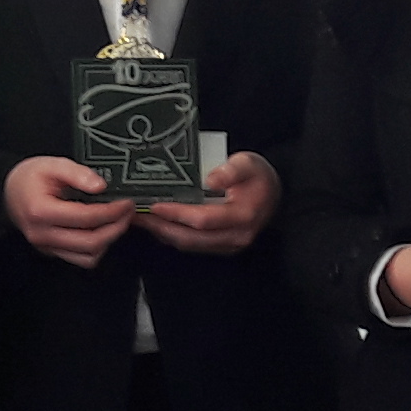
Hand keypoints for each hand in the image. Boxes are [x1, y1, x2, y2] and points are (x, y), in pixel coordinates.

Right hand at [6, 156, 136, 269]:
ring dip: (108, 241)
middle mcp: (43, 234)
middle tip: (128, 213)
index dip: (111, 211)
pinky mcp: (52, 252)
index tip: (125, 203)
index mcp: (41, 211)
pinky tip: (102, 232)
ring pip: (87, 256)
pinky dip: (96, 248)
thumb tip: (100, 186)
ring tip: (117, 222)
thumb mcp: (52, 164)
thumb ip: (77, 173)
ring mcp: (46, 246)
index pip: (85, 218)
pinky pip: (80, 259)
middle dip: (115, 228)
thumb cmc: (29, 178)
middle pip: (90, 242)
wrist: (9, 191)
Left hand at [133, 150, 280, 253]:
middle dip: (161, 227)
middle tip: (137, 215)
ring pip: (189, 244)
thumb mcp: (249, 164)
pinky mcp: (220, 246)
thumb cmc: (259, 177)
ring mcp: (228, 244)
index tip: (155, 205)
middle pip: (191, 238)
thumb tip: (211, 179)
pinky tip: (158, 223)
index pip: (203, 219)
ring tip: (141, 219)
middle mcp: (235, 236)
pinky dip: (172, 234)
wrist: (273, 195)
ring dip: (163, 232)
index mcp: (242, 216)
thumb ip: (231, 170)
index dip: (177, 214)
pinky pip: (192, 244)